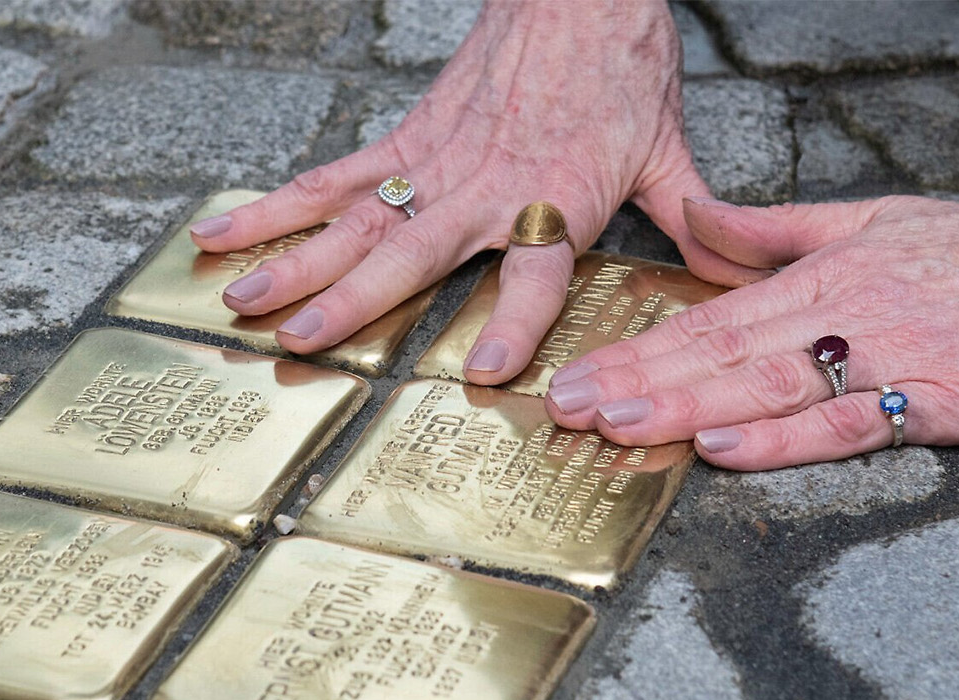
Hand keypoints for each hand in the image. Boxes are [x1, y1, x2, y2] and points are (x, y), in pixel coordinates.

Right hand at [189, 0, 755, 383]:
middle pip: (413, 251)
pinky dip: (278, 205)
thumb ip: (692, 218)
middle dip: (352, 301)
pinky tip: (227, 230)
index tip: (493, 375)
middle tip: (297, 344)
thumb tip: (730, 269)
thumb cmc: (623, 65)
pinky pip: (336, 176)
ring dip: (295, 262)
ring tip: (241, 303)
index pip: (536, 273)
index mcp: (558, 197)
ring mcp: (437, 162)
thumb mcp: (669, 149)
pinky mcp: (409, 138)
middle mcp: (488, 188)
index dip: (516, 324)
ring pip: (355, 219)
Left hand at [542, 173, 958, 469]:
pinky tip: (727, 449)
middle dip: (639, 383)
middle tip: (567, 409)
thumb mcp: (871, 219)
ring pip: (771, 386)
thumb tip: (696, 221)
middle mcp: (845, 314)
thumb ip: (775, 230)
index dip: (640, 349)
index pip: (711, 318)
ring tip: (619, 425)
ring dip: (688, 407)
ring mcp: (890, 359)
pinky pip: (851, 425)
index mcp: (824, 275)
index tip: (579, 374)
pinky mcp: (940, 400)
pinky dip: (787, 439)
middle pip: (724, 354)